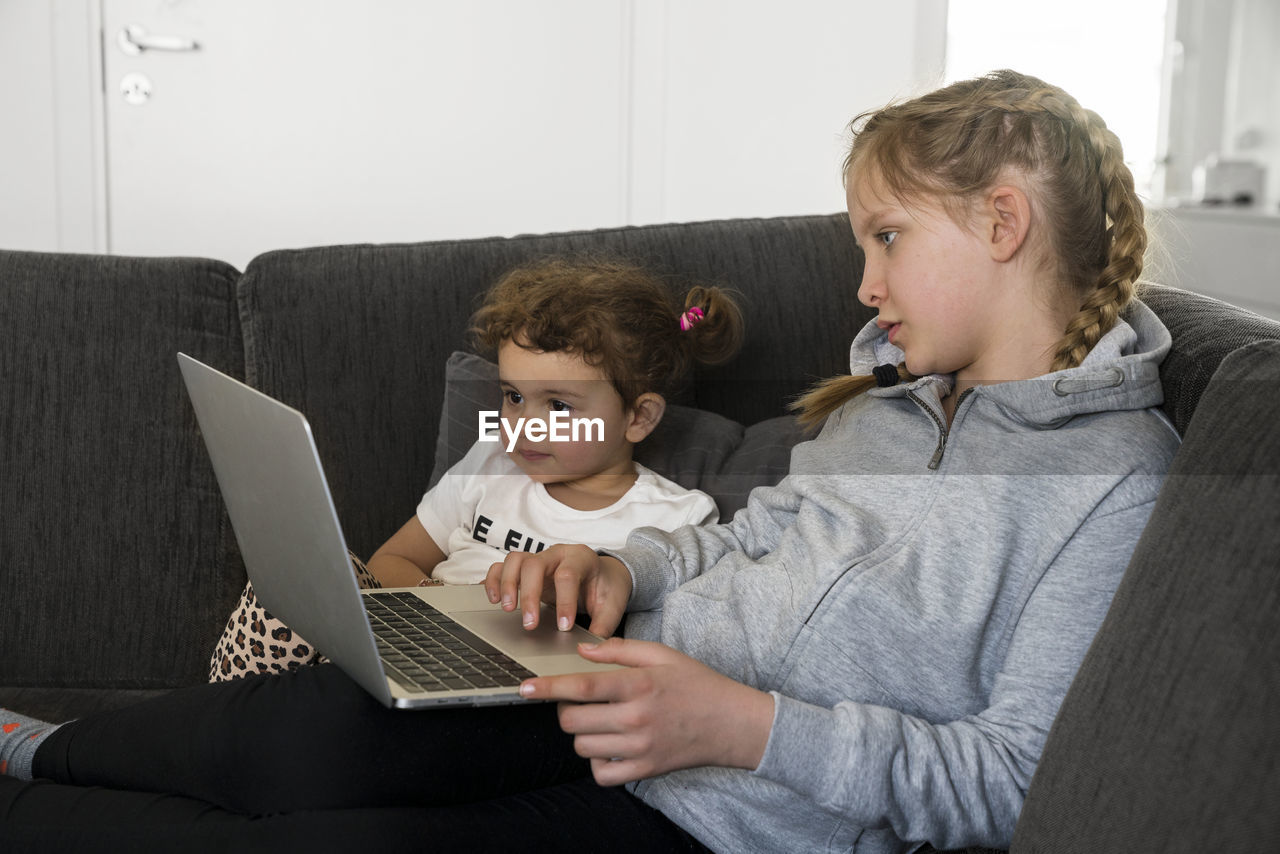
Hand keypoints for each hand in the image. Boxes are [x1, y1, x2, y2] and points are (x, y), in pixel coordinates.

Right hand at [484, 544, 631, 636]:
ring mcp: (539, 558)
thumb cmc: (606, 589)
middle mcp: (557, 554)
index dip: (564, 602)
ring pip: (515, 560)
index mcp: (581, 559)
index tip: (563, 627)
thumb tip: (590, 648)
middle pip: (534, 564)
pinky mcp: (525, 568)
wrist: (603, 575)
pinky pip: (503, 566)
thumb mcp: (612, 606)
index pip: (567, 575)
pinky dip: (494, 580)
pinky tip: (492, 600)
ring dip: (506, 584)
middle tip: (529, 624)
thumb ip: (603, 625)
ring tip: (506, 609)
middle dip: (529, 595)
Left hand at [519, 638, 774, 785]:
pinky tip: (609, 746)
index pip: (581, 686)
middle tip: (580, 702)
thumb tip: (582, 651)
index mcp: (638, 684)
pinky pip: (602, 774)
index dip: (548, 688)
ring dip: (582, 734)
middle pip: (573, 721)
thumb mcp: (662, 655)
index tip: (523, 688)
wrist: (732, 723)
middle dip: (566, 710)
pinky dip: (597, 761)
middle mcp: (636, 717)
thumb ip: (620, 650)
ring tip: (601, 722)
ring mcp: (640, 747)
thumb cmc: (696, 683)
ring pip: (583, 747)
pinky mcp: (646, 770)